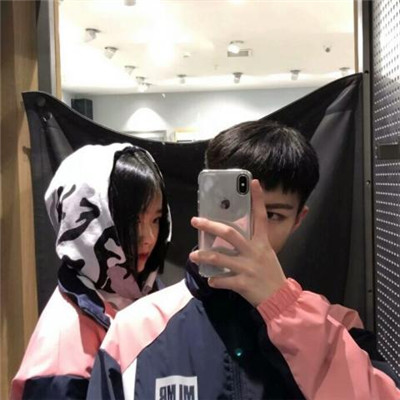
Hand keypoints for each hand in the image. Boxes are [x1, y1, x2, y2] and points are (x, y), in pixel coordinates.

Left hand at [190, 180, 285, 306]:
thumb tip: (232, 237)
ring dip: (204, 256)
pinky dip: (215, 280)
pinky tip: (210, 281)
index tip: (252, 181)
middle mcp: (254, 252)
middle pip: (229, 234)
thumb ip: (252, 244)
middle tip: (196, 220)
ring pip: (220, 258)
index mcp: (262, 243)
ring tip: (193, 255)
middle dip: (210, 226)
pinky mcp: (243, 283)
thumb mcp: (266, 254)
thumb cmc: (271, 273)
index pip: (260, 217)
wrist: (280, 298)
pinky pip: (223, 280)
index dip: (258, 199)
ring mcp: (248, 267)